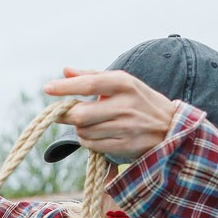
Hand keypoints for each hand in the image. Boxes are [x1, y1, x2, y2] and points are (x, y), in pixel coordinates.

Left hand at [43, 68, 179, 165]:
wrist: (170, 127)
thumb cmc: (140, 101)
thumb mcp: (123, 83)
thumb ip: (93, 76)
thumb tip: (65, 71)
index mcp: (124, 83)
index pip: (89, 84)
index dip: (65, 87)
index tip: (47, 88)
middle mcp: (125, 104)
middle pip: (80, 114)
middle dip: (66, 115)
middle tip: (63, 113)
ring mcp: (125, 127)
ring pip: (83, 131)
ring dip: (79, 129)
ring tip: (91, 123)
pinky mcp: (124, 145)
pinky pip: (92, 145)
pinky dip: (88, 141)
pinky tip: (97, 135)